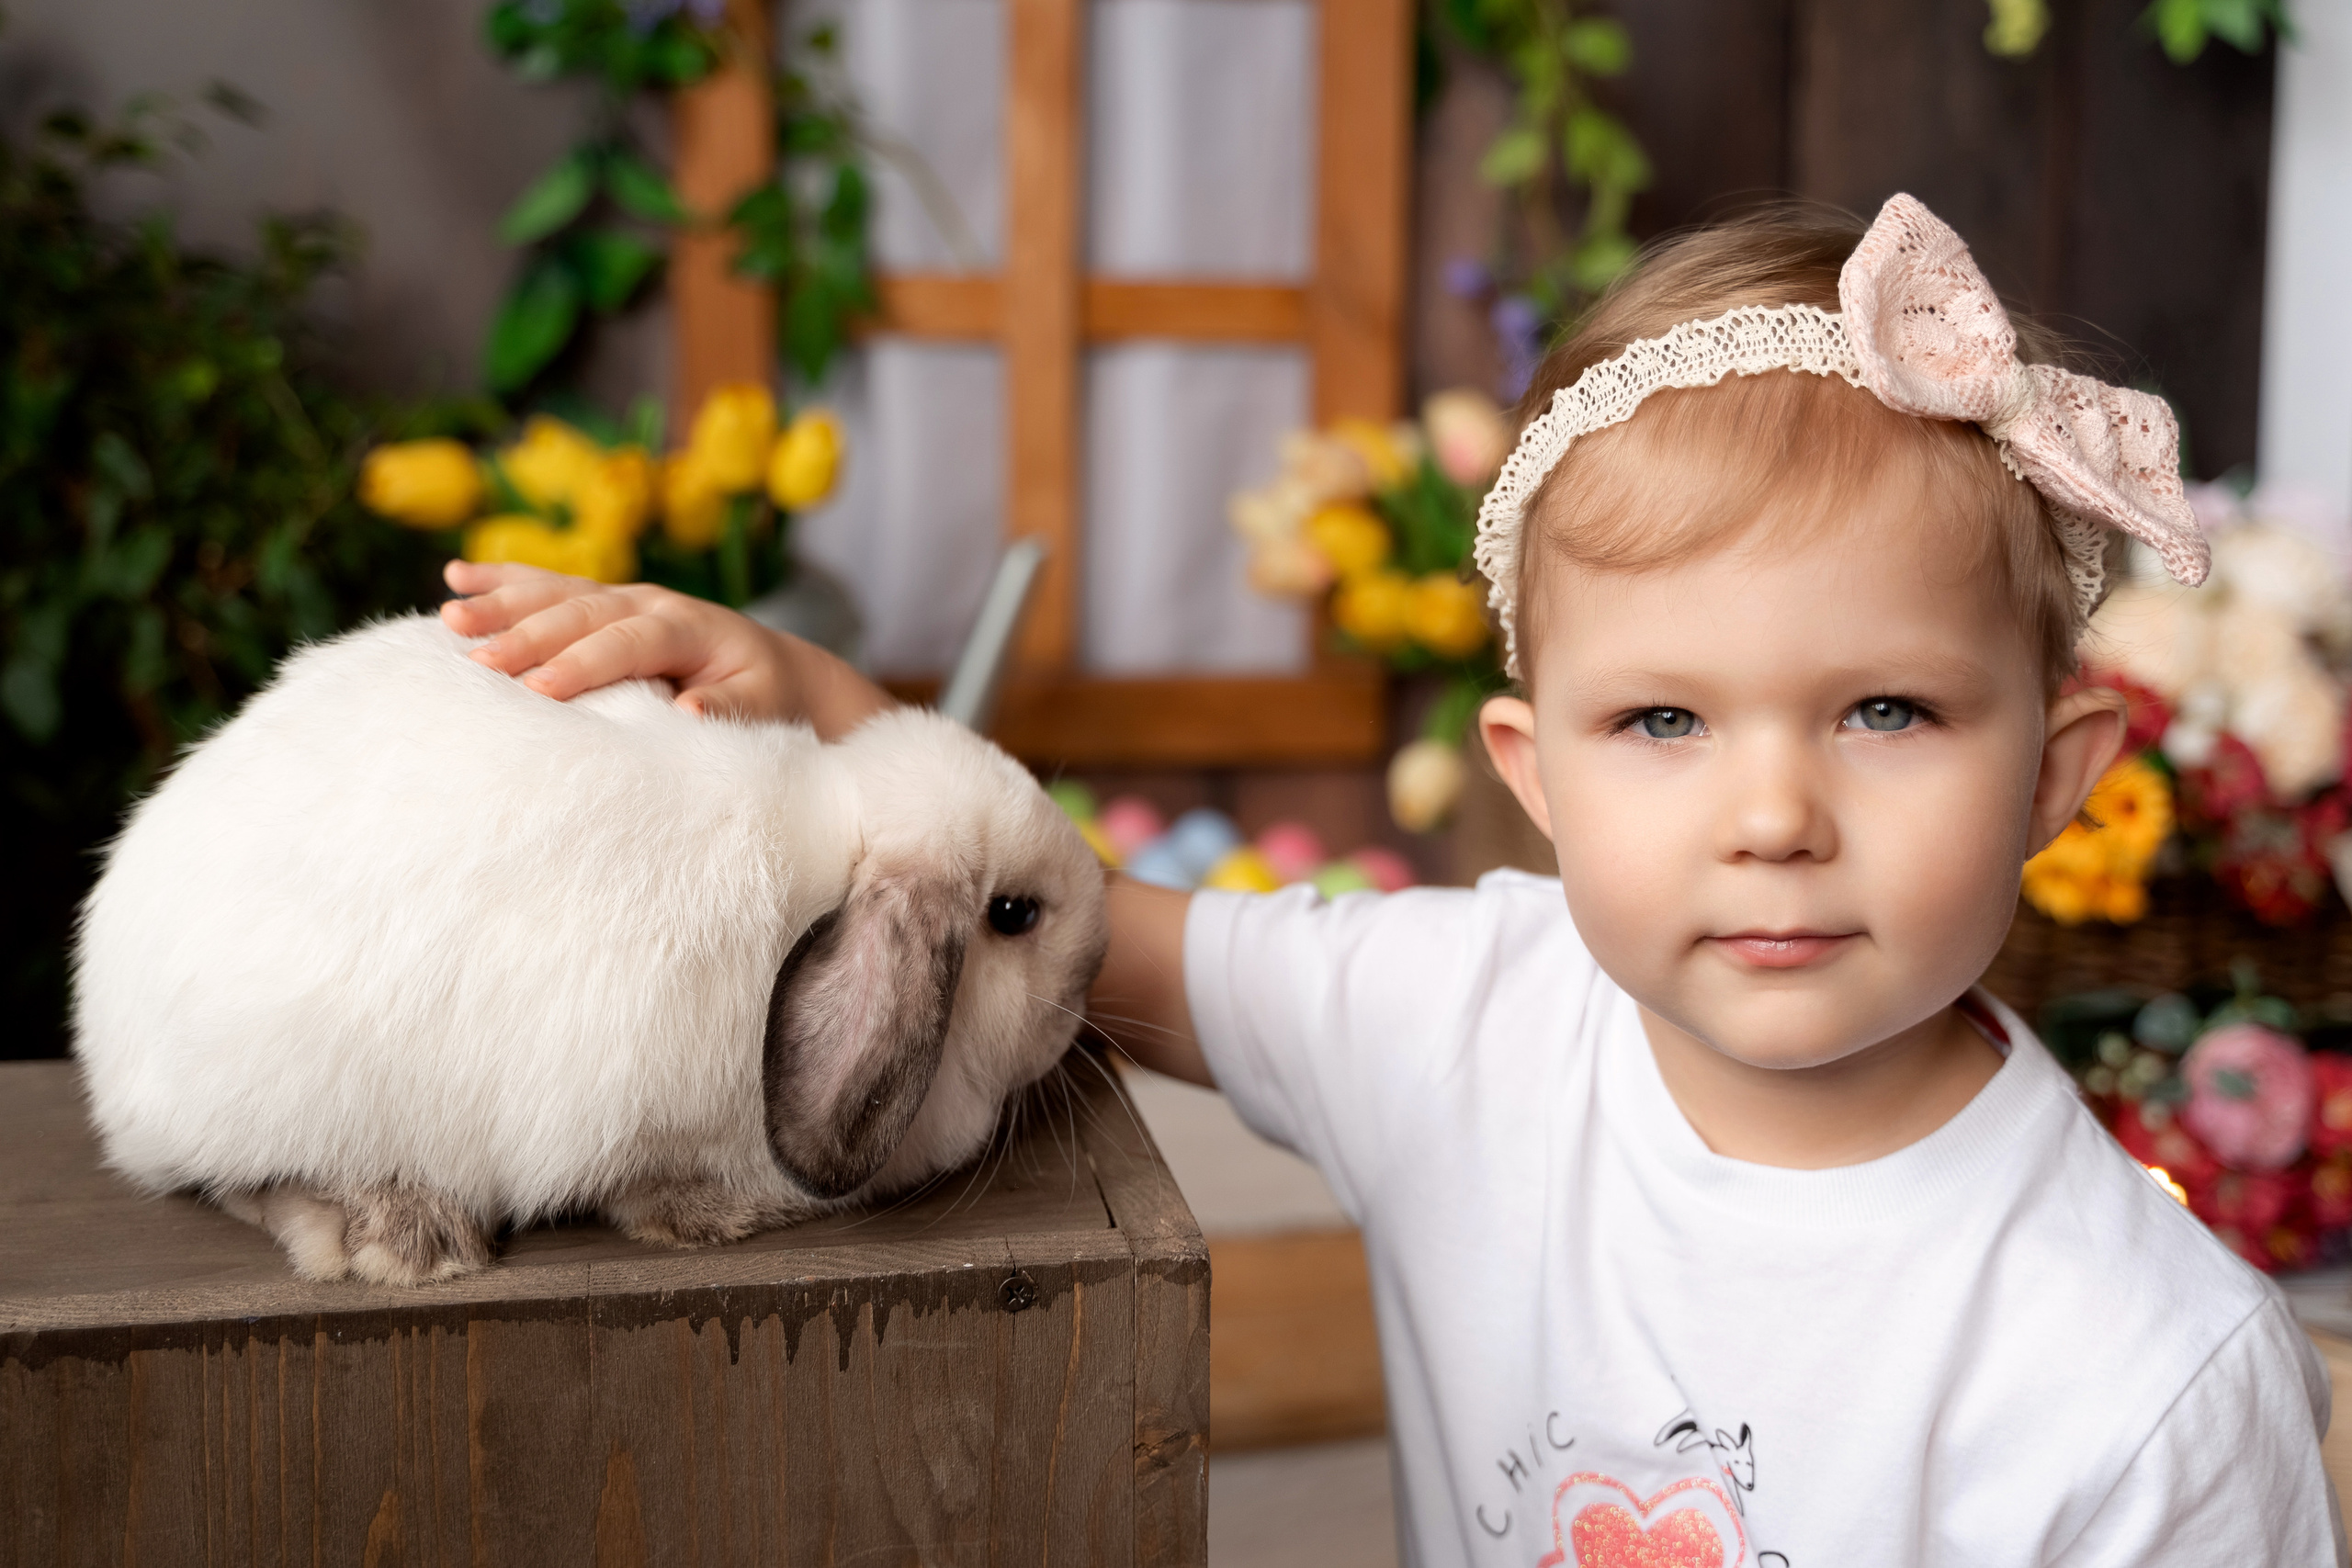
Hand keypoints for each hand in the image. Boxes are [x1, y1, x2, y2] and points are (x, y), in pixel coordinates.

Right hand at [439, 561, 890, 735]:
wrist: (780, 670)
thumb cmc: (768, 697)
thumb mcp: (763, 708)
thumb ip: (730, 709)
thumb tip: (690, 710)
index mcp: (690, 626)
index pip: (631, 641)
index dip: (586, 663)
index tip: (540, 690)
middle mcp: (652, 602)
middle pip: (583, 611)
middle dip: (528, 633)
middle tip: (476, 661)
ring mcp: (625, 597)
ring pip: (557, 592)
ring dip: (502, 602)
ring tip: (449, 617)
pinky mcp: (605, 603)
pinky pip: (550, 586)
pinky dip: (504, 580)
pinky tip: (455, 577)